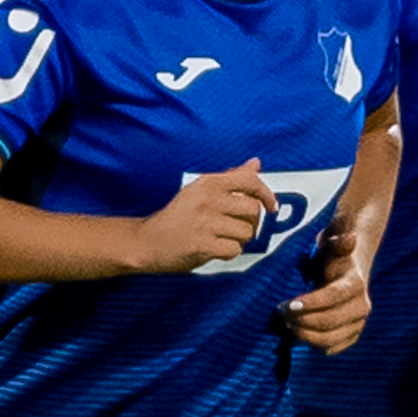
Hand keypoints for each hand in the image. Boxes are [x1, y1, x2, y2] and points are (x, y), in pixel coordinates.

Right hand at [137, 160, 276, 274]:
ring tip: (219, 238)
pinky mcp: (202, 244)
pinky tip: (213, 248)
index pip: (249, 180)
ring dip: (238, 239)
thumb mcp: (200, 191)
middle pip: (253, 210)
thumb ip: (231, 178)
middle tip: (234, 227)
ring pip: (247, 232)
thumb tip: (255, 163)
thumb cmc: (177, 217)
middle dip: (250, 222)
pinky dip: (228, 253)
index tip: (271, 205)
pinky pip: (234, 250)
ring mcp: (205, 222)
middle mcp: (207, 199)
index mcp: (208, 183)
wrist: (147, 242)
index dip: (266, 193)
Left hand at [273, 196, 374, 349]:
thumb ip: (339, 243)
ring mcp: (357, 324)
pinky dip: (314, 344)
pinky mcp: (351, 336)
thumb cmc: (334, 258)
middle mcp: (361, 307)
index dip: (310, 303)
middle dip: (302, 320)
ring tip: (287, 324)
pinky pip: (332, 347)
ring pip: (330, 339)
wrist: (347, 271)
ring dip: (305, 334)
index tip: (287, 305)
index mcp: (356, 285)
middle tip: (281, 313)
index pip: (332, 298)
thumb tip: (351, 238)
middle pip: (329, 322)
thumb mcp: (333, 246)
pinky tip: (300, 333)